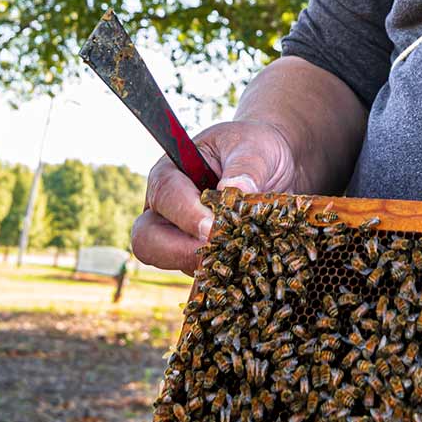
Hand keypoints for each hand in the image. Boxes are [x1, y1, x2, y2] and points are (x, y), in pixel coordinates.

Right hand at [130, 119, 302, 274]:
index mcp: (170, 174)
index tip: (214, 227)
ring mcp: (181, 236)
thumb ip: (246, 166)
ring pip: (173, 262)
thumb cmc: (255, 148)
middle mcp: (166, 209)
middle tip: (216, 252)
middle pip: (147, 240)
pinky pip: (201, 274)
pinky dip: (221, 275)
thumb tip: (236, 189)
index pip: (166, 197)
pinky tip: (247, 266)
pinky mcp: (201, 256)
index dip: (187, 215)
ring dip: (204, 265)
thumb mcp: (254, 147)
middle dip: (177, 251)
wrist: (273, 165)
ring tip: (239, 257)